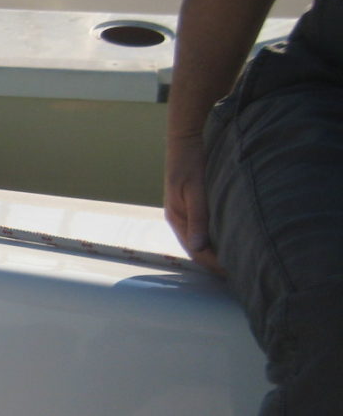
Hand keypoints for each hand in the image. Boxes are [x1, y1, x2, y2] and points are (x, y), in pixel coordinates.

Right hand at [164, 132, 222, 274]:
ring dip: (216, 252)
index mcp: (177, 218)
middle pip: (197, 249)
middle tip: (239, 274)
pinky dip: (216, 239)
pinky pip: (204, 230)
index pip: (196, 250)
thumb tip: (199, 247)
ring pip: (201, 241)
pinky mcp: (193, 207)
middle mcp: (180, 219)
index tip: (234, 273)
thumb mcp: (195, 190)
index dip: (214, 263)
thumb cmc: (191, 163)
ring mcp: (186, 214)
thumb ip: (198, 218)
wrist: (186, 141)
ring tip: (236, 262)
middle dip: (215, 262)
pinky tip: (228, 242)